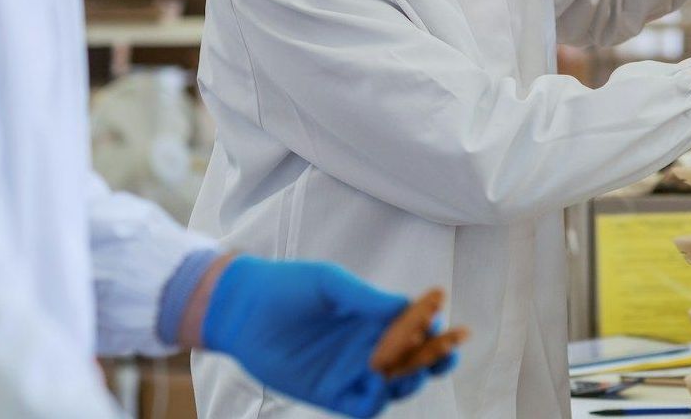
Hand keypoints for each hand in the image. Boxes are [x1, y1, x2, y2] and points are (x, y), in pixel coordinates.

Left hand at [202, 257, 464, 417]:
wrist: (243, 309)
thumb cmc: (288, 287)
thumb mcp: (330, 284)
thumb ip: (365, 298)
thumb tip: (407, 306)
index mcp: (372, 316)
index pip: (415, 326)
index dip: (434, 327)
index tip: (444, 323)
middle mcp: (367, 345)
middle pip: (414, 360)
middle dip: (435, 358)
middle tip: (446, 353)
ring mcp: (350, 371)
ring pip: (395, 386)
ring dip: (409, 380)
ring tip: (408, 367)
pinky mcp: (330, 393)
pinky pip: (363, 406)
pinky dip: (376, 400)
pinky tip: (377, 384)